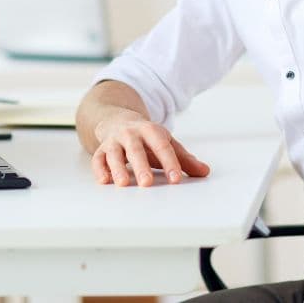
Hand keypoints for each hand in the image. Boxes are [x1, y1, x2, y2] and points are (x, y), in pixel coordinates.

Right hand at [91, 113, 209, 186]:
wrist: (118, 119)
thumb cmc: (146, 137)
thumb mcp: (166, 143)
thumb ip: (184, 159)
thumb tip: (205, 172)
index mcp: (150, 130)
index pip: (162, 146)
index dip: (170, 162)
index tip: (176, 179)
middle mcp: (131, 134)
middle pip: (136, 150)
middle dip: (141, 166)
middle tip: (147, 183)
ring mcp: (114, 141)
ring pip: (114, 154)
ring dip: (118, 168)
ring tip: (123, 183)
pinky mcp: (101, 149)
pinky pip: (98, 159)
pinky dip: (99, 169)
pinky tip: (104, 180)